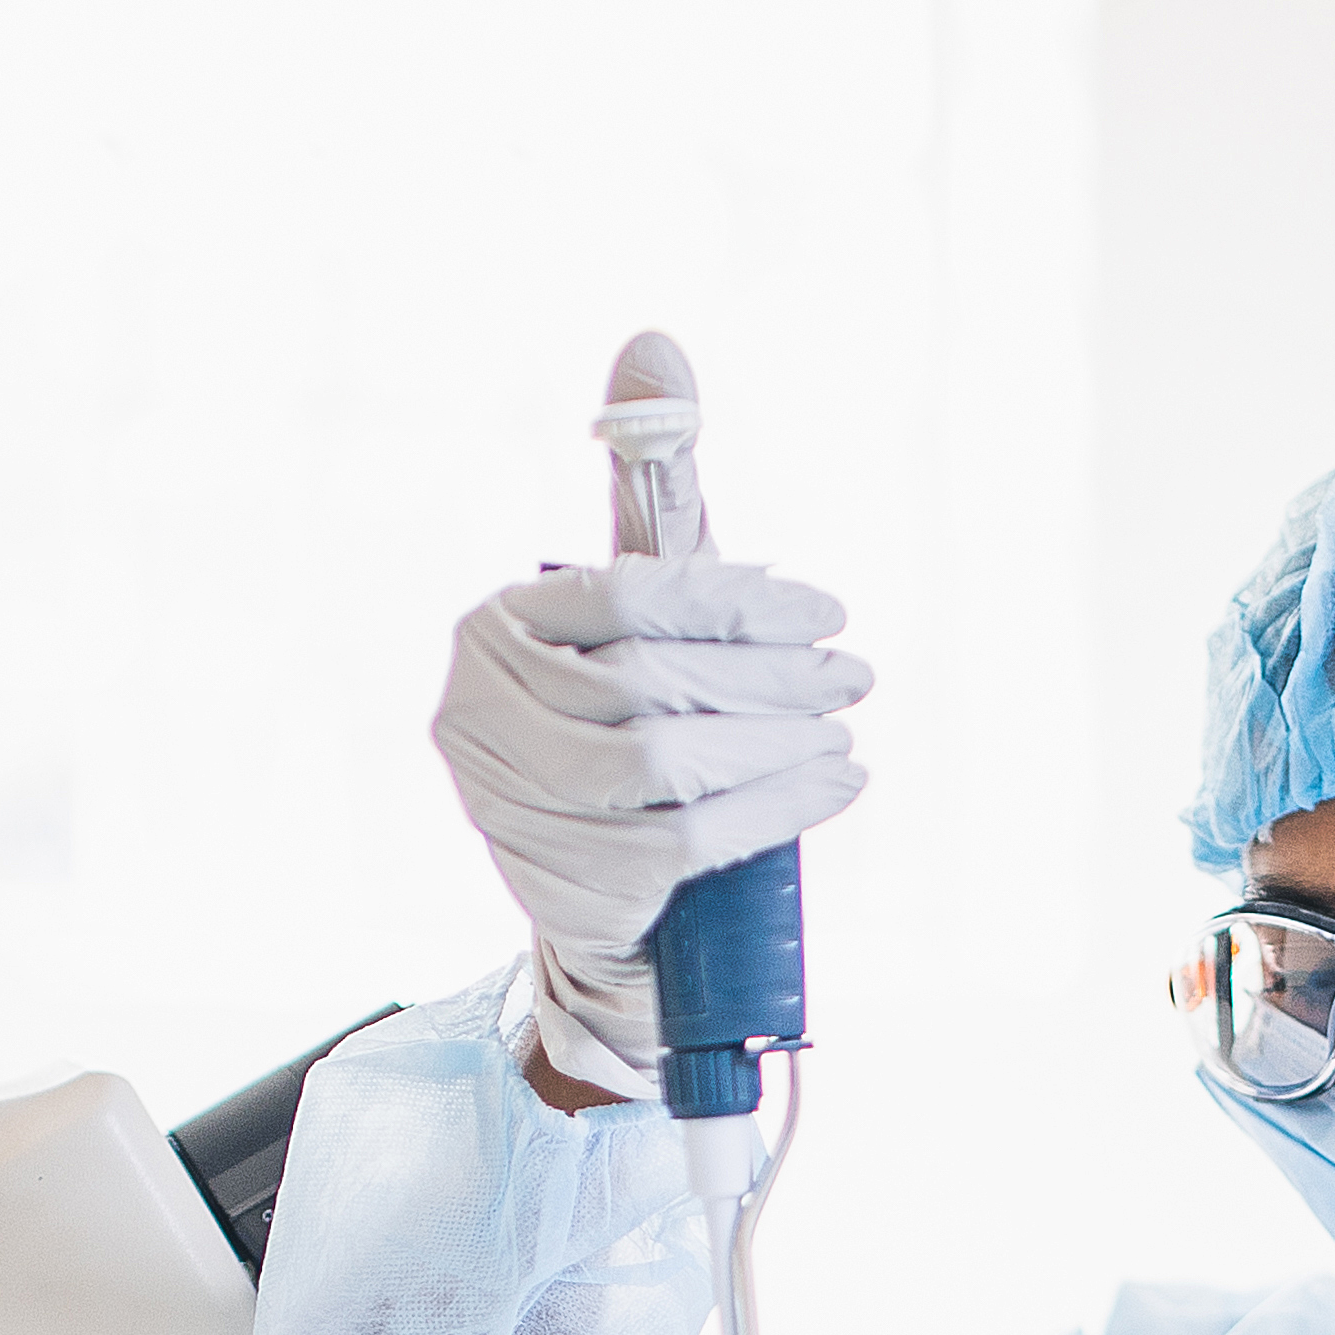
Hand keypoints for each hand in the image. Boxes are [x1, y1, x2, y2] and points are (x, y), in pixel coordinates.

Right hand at [430, 559, 871, 1098]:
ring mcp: (517, 802)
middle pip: (645, 679)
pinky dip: (770, 810)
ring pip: (661, 760)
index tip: (823, 614)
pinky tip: (827, 789)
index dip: (734, 602)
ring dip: (772, 746)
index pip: (627, 598)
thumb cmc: (613, 735)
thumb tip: (690, 457)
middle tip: (849, 678)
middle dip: (767, 677)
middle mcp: (486, 712)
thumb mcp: (624, 649)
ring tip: (837, 738)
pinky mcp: (565, 878)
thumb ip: (669, 579)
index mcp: (499, 632)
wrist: (576, 876)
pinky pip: (683, 840)